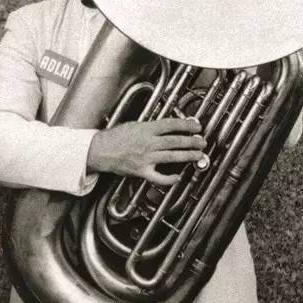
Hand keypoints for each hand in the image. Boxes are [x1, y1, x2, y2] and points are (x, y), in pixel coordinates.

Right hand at [87, 117, 205, 184]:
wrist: (100, 150)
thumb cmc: (116, 136)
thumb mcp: (135, 124)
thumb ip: (151, 126)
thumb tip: (169, 126)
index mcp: (146, 129)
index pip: (171, 125)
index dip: (186, 125)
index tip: (196, 125)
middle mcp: (148, 143)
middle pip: (175, 141)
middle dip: (191, 141)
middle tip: (202, 141)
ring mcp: (145, 158)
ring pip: (171, 157)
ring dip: (187, 156)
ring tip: (198, 155)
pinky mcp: (141, 171)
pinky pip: (158, 177)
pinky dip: (169, 178)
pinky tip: (178, 177)